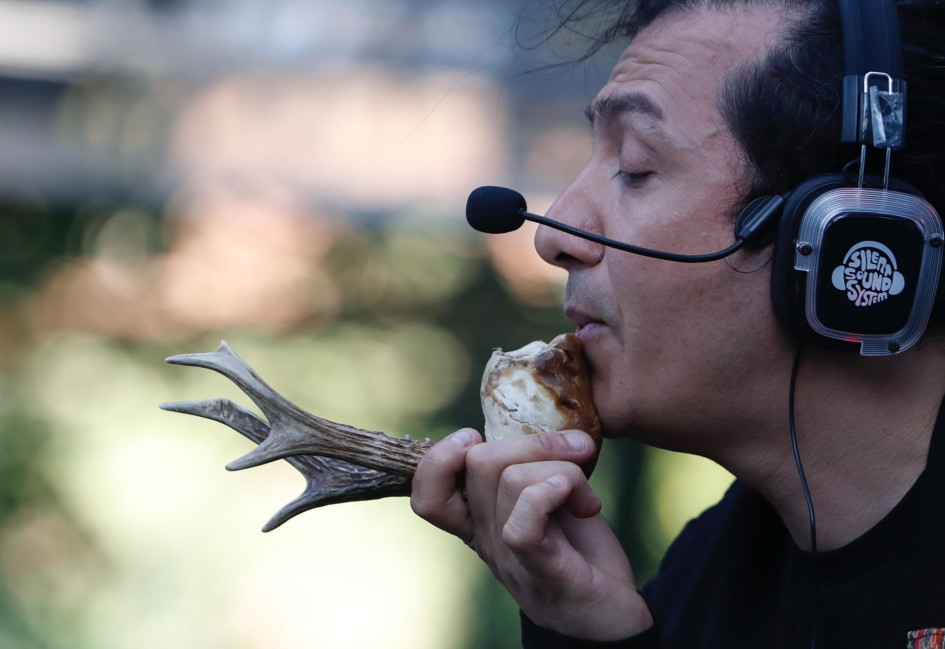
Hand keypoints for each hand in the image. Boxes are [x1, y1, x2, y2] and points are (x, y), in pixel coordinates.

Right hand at [411, 429, 652, 640]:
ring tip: (588, 496)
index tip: (479, 437)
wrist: (614, 620)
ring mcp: (510, 558)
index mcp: (481, 522)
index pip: (427, 493)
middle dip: (535, 442)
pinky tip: (584, 504)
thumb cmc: (582, 555)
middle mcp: (486, 540)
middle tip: (577, 453)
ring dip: (563, 469)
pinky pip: (525, 521)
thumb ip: (531, 471)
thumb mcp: (550, 503)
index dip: (440, 456)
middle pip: (478, 463)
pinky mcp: (542, 571)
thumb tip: (540, 425)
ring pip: (511, 480)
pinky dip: (555, 491)